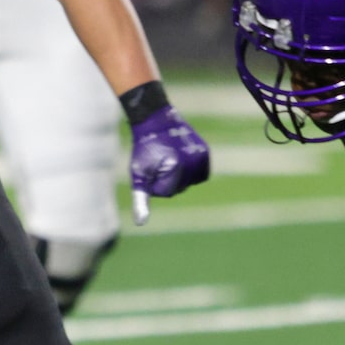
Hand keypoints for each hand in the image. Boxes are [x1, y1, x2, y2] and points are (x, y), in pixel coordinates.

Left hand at [128, 105, 210, 224]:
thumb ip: (141, 199)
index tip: (150, 166)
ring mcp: (201, 156)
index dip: (154, 182)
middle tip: (160, 160)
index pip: (165, 192)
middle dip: (167, 180)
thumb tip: (140, 224)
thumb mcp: (138, 173)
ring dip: (179, 177)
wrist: (156, 120)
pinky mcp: (205, 153)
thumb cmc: (143, 148)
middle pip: (178, 189)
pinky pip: (200, 174)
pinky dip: (190, 172)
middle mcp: (192, 162)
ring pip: (189, 183)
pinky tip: (182, 161)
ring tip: (170, 159)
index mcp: (175, 167)